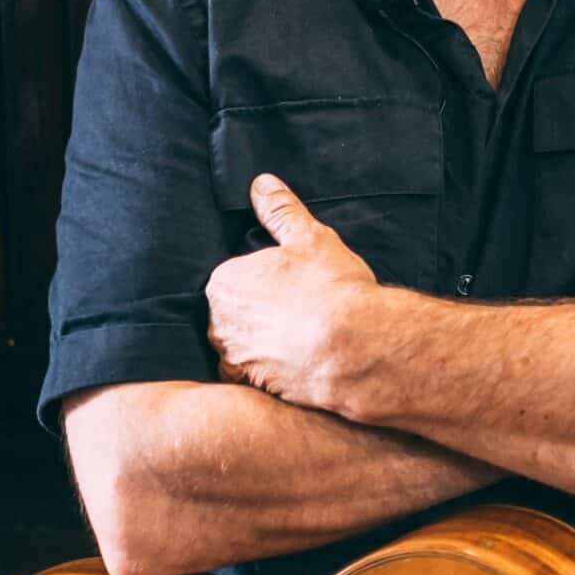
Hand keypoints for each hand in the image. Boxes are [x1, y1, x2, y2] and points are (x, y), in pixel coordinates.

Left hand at [204, 176, 381, 409]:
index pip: (236, 279)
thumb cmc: (333, 290)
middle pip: (235, 315)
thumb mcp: (311, 238)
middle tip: (300, 312)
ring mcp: (235, 359)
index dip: (266, 283)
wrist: (355, 350)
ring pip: (244, 347)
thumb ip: (281, 211)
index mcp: (224, 282)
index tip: (292, 286)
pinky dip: (274, 371)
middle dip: (261, 315)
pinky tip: (301, 364)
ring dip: (266, 345)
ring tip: (304, 339)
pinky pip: (257, 378)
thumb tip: (261, 184)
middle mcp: (219, 324)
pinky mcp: (254, 389)